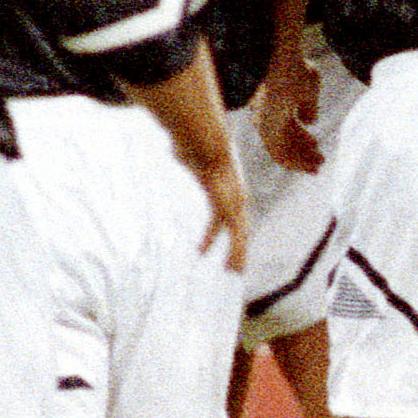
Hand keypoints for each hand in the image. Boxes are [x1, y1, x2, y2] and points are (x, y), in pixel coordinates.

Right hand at [185, 148, 248, 271]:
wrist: (205, 146)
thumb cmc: (195, 145)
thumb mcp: (189, 154)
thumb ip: (184, 155)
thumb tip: (176, 149)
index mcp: (226, 188)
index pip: (224, 214)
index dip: (218, 230)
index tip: (211, 240)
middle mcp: (235, 198)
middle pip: (238, 228)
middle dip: (236, 246)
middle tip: (232, 264)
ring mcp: (237, 205)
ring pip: (240, 236)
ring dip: (237, 255)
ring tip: (233, 271)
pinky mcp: (233, 212)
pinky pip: (237, 239)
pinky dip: (236, 254)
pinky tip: (233, 268)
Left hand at [254, 53, 323, 173]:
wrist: (281, 59)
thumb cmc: (296, 67)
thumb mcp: (308, 89)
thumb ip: (309, 106)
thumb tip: (309, 121)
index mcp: (276, 105)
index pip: (290, 128)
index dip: (304, 139)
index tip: (317, 146)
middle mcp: (268, 116)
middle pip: (286, 141)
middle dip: (304, 153)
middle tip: (320, 161)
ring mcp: (264, 123)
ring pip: (282, 150)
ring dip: (300, 161)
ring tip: (318, 166)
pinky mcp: (264, 128)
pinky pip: (277, 153)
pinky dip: (293, 161)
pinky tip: (306, 166)